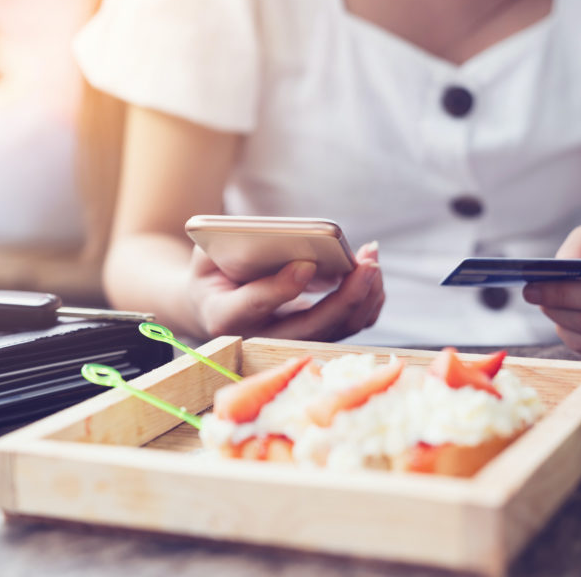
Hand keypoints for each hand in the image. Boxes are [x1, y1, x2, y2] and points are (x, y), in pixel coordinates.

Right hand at [187, 241, 384, 341]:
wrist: (215, 302)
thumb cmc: (213, 271)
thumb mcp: (208, 254)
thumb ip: (234, 246)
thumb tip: (284, 238)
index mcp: (226, 316)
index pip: (255, 305)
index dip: (281, 288)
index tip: (307, 264)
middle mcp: (261, 338)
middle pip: (312, 327)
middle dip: (346, 296)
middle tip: (367, 263)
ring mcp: (290, 342)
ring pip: (337, 330)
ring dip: (364, 297)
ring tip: (372, 258)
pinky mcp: (313, 337)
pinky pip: (348, 326)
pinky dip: (367, 301)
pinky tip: (372, 272)